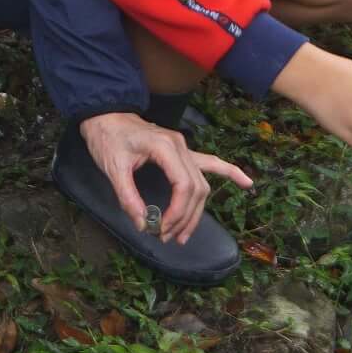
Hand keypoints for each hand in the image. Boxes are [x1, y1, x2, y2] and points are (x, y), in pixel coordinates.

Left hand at [75, 111, 252, 247]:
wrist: (105, 115)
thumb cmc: (107, 138)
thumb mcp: (113, 169)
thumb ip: (128, 197)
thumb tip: (143, 224)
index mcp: (165, 147)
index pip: (183, 185)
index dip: (178, 212)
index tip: (163, 228)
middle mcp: (181, 146)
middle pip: (196, 188)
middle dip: (185, 217)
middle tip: (167, 237)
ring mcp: (184, 148)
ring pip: (202, 184)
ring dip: (196, 211)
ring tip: (182, 235)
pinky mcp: (183, 151)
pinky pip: (211, 163)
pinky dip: (229, 173)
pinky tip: (246, 184)